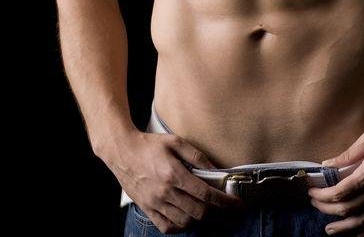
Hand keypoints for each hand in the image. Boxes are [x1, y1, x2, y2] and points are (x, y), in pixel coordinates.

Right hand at [111, 130, 244, 233]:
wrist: (122, 151)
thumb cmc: (149, 144)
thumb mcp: (175, 141)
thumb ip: (197, 156)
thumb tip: (215, 170)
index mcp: (174, 174)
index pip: (205, 194)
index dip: (224, 202)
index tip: (236, 205)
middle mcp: (165, 192)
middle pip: (197, 211)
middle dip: (215, 211)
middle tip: (224, 207)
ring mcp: (155, 203)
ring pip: (184, 221)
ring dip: (199, 217)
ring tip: (205, 208)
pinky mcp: (147, 208)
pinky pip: (166, 226)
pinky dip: (179, 225)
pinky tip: (186, 217)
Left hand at [308, 118, 363, 234]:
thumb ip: (347, 155)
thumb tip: (327, 164)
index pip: (340, 192)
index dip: (323, 196)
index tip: (311, 193)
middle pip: (350, 209)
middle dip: (328, 210)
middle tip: (315, 206)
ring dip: (345, 228)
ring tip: (330, 230)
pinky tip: (359, 233)